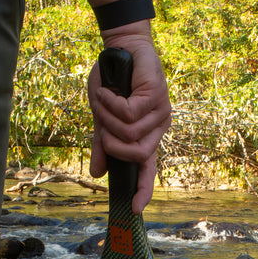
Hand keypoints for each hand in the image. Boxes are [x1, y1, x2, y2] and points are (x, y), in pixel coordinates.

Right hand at [87, 24, 170, 213]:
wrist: (119, 50)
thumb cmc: (112, 83)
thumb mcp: (103, 119)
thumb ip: (102, 145)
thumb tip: (97, 174)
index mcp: (147, 137)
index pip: (148, 169)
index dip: (143, 189)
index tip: (134, 208)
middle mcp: (157, 127)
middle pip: (135, 153)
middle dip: (111, 142)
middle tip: (101, 122)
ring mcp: (160, 112)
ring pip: (129, 132)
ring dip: (108, 117)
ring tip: (105, 99)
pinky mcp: (157, 96)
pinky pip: (128, 113)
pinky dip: (111, 103)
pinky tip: (108, 90)